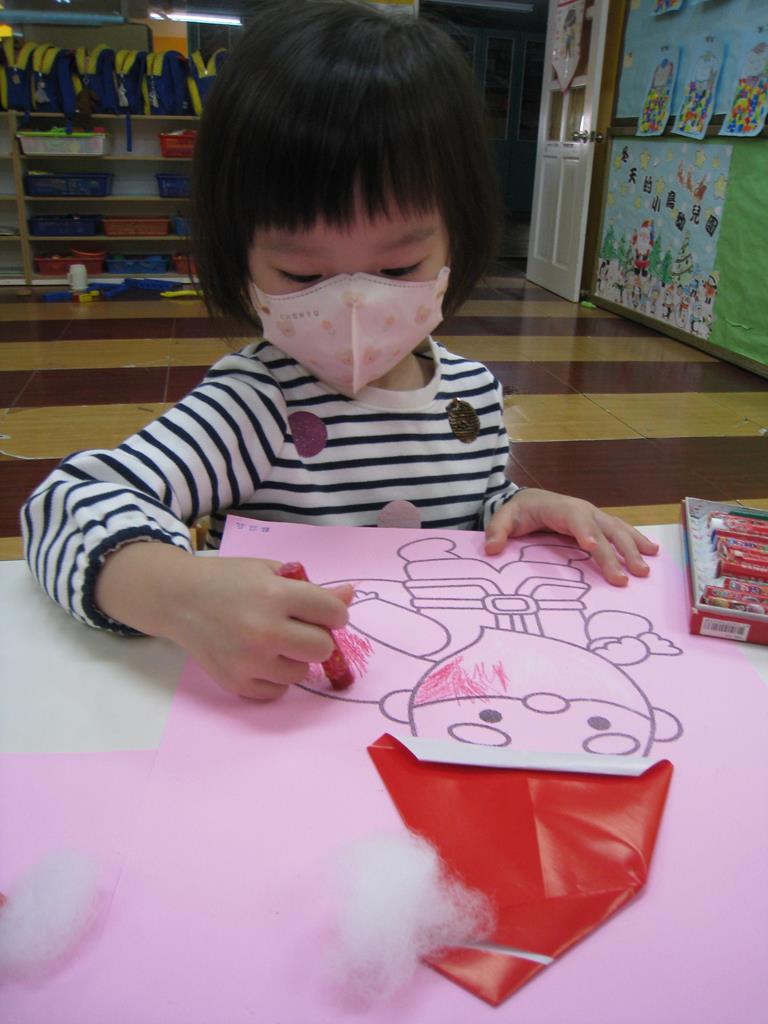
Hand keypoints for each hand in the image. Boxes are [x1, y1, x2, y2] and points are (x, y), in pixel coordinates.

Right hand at [95, 544, 352, 698]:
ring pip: (302, 674)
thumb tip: (349, 597)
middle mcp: (264, 630)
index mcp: (275, 595)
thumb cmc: (229, 580)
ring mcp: (249, 661)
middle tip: (301, 629)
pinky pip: (277, 692)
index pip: (333, 613)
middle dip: (319, 638)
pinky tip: (261, 658)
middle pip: (322, 648)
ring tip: (276, 642)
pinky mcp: (236, 683)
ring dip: (296, 659)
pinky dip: (275, 678)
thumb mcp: (271, 571)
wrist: (179, 599)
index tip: (325, 612)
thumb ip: (312, 588)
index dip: (335, 612)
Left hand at [484, 488, 658, 585]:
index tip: (592, 548)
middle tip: (625, 578)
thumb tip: (491, 548)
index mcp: (561, 508)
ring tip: (645, 570)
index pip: (575, 520)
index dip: (585, 533)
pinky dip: (638, 541)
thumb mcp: (504, 518)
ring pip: (618, 531)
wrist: (531, 499)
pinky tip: (653, 553)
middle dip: (615, 554)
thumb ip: (497, 531)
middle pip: (602, 531)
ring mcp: (595, 516)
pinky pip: (622, 531)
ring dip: (633, 550)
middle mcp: (583, 511)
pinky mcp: (600, 523)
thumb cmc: (519, 511)